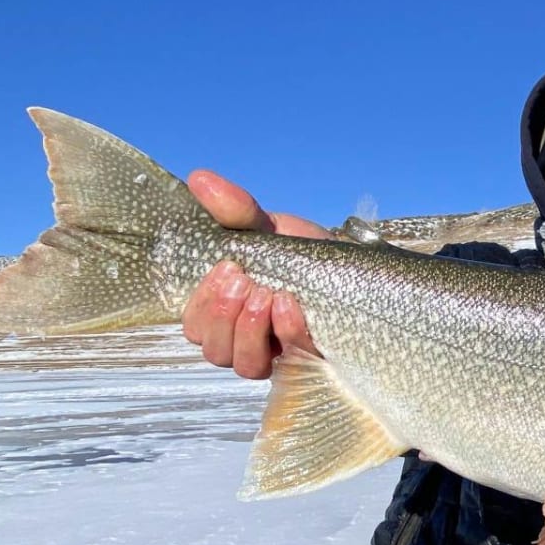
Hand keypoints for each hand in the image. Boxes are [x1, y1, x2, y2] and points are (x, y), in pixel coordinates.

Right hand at [180, 170, 329, 378]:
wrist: (350, 266)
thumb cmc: (300, 252)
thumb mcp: (267, 226)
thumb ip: (234, 209)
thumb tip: (199, 179)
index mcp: (226, 310)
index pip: (194, 326)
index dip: (203, 304)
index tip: (226, 268)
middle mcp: (244, 338)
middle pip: (214, 350)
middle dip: (224, 316)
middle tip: (246, 282)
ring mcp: (276, 354)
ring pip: (244, 365)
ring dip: (249, 330)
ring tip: (265, 295)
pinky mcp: (307, 361)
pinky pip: (288, 361)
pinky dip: (285, 332)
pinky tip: (289, 305)